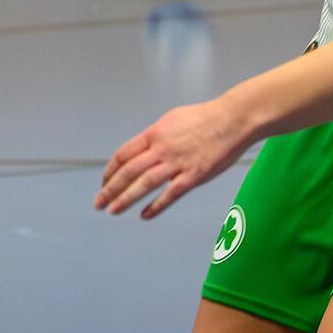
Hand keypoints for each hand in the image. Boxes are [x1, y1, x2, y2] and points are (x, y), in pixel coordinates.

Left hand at [97, 98, 251, 217]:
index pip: (123, 154)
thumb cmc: (206, 117)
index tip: (104, 182)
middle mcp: (162, 148)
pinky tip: (145, 215)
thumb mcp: (173, 119)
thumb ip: (156, 136)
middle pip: (128, 171)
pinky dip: (156, 206)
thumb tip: (143, 148)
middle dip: (110, 189)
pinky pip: (170, 194)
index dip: (110, 171)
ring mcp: (177, 163)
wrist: (233, 119)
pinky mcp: (194, 176)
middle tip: (98, 203)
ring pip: (144, 184)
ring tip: (112, 210)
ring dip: (125, 199)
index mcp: (155, 133)